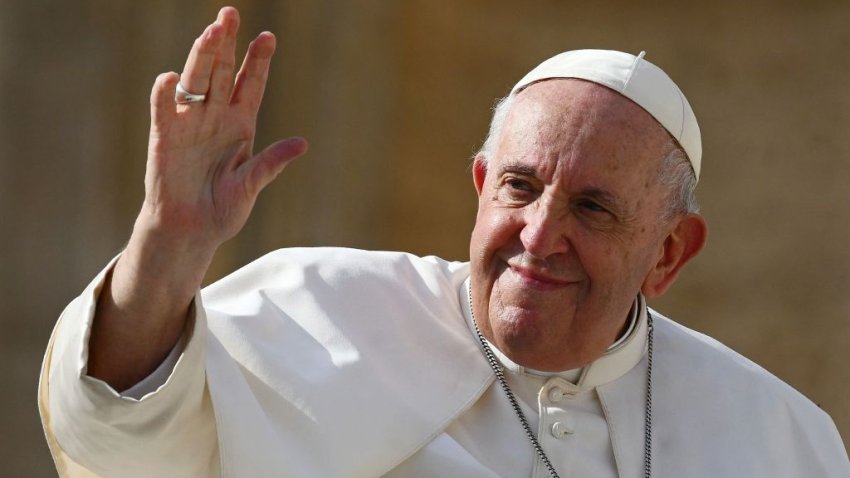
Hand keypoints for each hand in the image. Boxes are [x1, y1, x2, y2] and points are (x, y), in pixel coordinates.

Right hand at [142, 6, 306, 253]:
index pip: (250, 85)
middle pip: (222, 72)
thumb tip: (302, 143)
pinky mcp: (165, 137)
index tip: (268, 37)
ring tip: (211, 32)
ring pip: (196, 82)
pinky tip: (170, 76)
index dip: (258, 61)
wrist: (190, 231)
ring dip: (202, 57)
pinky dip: (165, 94)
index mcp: (240, 125)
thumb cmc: (222, 209)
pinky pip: (164, 110)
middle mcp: (215, 117)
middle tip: (230, 14)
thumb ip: (272, 163)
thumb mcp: (252, 185)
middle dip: (226, 44)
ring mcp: (189, 124)